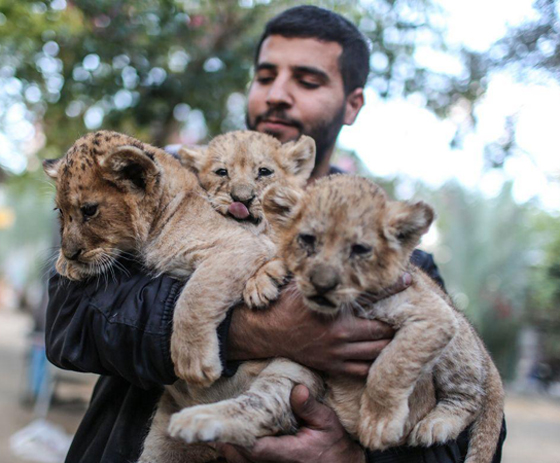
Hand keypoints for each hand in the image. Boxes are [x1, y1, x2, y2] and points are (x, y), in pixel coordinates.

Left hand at [219, 385, 365, 462]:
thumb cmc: (333, 442)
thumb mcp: (327, 421)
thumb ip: (310, 407)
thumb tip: (297, 389)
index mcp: (290, 453)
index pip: (257, 449)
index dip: (240, 437)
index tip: (231, 420)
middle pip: (243, 458)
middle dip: (230, 441)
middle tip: (220, 419)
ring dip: (231, 448)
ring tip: (225, 428)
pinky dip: (238, 454)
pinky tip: (236, 440)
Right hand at [228, 274, 410, 377]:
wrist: (267, 331)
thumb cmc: (287, 304)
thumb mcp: (306, 285)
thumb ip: (326, 278)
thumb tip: (340, 257)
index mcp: (336, 313)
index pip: (373, 298)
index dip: (393, 288)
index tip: (407, 280)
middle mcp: (341, 335)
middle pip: (382, 331)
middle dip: (396, 322)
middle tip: (408, 313)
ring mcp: (338, 353)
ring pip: (376, 353)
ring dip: (390, 344)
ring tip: (400, 335)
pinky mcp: (333, 365)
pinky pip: (362, 371)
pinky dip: (375, 364)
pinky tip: (382, 356)